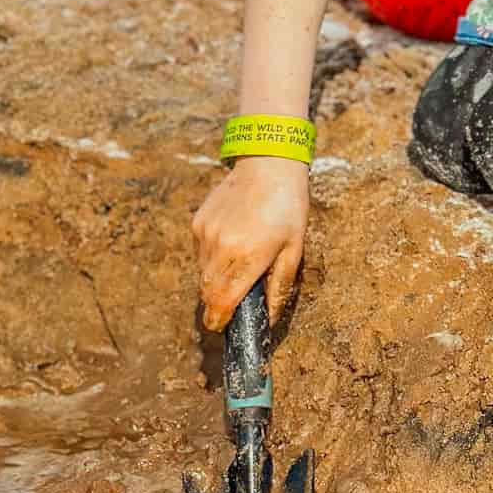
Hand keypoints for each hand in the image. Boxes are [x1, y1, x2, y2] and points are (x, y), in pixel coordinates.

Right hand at [192, 157, 309, 332]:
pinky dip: (211, 258)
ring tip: (237, 268)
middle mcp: (221, 248)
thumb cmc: (288, 208)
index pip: (221, 303)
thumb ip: (279, 287)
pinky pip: (200, 252)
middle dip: (216, 304)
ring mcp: (206, 235)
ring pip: (202, 273)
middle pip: (207, 293)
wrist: (268, 165)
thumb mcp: (294, 249)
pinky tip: (232, 243)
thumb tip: (268, 319)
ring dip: (214, 281)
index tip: (223, 327)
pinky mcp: (198, 223)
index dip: (219, 321)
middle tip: (231, 306)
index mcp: (247, 258)